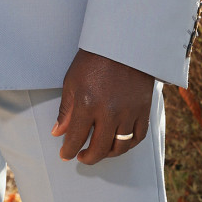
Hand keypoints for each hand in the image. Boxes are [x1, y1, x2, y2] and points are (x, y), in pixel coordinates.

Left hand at [51, 48, 154, 165]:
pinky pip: (138, 137)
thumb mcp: (72, 81)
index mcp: (87, 103)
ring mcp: (128, 112)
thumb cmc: (95, 59)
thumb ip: (67, 110)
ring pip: (120, 147)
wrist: (124, 44)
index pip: (76, 138)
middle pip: (99, 148)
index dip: (68, 150)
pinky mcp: (143, 110)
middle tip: (82, 157)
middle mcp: (109, 111)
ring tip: (100, 151)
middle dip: (88, 158)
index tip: (66, 154)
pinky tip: (119, 144)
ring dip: (108, 154)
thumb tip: (59, 132)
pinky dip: (128, 145)